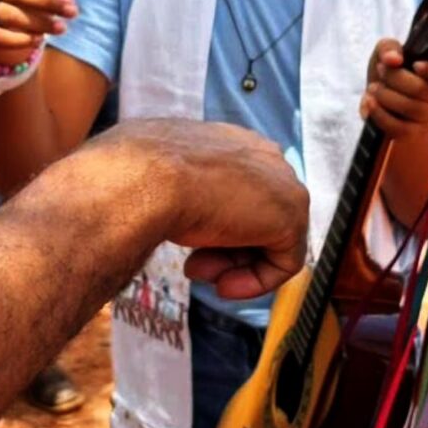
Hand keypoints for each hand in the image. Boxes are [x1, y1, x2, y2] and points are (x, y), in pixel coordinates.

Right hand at [91, 118, 308, 300]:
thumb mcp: (153, 177)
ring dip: (231, 265)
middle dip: (222, 248)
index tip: (187, 245)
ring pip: (268, 240)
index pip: (238, 190)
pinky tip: (223, 286)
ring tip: (199, 273)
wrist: (144, 179)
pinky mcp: (290, 217)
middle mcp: (262, 155)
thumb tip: (168, 203)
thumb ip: (173, 187)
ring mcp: (282, 185)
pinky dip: (255, 282)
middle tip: (192, 267)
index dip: (212, 226)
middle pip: (254, 217)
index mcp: (231, 140)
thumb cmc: (136, 175)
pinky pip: (284, 262)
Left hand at [361, 39, 427, 139]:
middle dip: (395, 77)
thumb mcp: (387, 51)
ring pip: (409, 108)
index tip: (416, 65)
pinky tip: (369, 101)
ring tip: (373, 87)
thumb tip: (393, 59)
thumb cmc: (389, 71)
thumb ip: (390, 47)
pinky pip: (397, 127)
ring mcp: (427, 117)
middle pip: (422, 89)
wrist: (377, 97)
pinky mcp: (411, 133)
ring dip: (385, 94)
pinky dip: (379, 113)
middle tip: (381, 69)